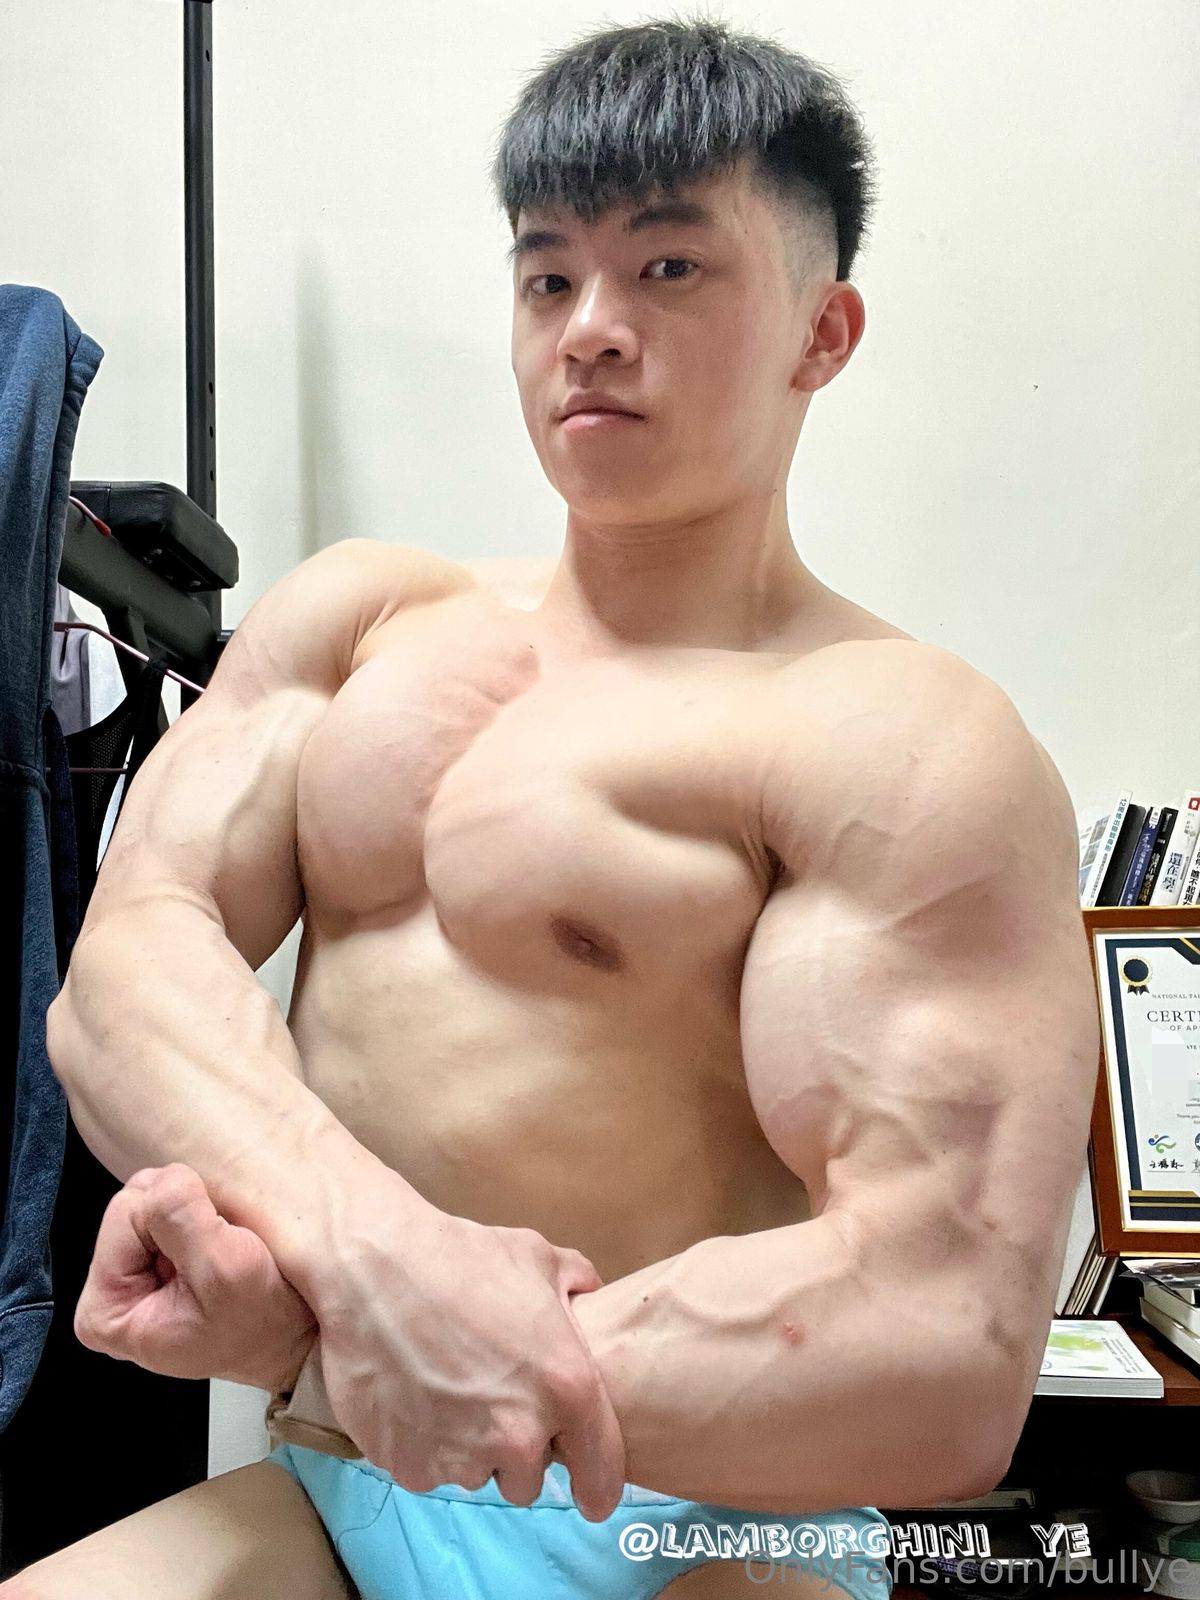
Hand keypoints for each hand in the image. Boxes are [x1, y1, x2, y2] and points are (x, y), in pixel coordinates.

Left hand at [74, 1163, 316, 1391]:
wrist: (296, 1338)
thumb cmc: (263, 1323)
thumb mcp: (227, 1270)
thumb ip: (182, 1218)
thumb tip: (167, 1176)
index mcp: (106, 1310)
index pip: (124, 1212)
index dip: (177, 1216)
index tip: (214, 1248)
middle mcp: (110, 1291)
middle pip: (134, 1202)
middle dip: (184, 1210)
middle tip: (222, 1244)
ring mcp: (133, 1274)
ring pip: (154, 1199)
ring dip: (197, 1209)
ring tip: (225, 1243)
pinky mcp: (157, 1260)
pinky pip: (171, 1207)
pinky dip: (204, 1211)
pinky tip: (222, 1240)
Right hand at [312, 1180, 625, 1521]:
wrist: (370, 1270)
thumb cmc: (459, 1257)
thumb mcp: (535, 1256)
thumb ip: (576, 1283)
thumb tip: (588, 1293)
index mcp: (568, 1389)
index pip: (602, 1474)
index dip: (597, 1483)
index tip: (590, 1492)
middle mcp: (521, 1437)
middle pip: (530, 1478)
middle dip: (515, 1446)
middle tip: (490, 1395)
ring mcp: (462, 1459)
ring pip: (477, 1473)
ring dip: (469, 1446)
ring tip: (444, 1387)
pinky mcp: (410, 1468)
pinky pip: (429, 1470)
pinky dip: (423, 1445)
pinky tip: (412, 1396)